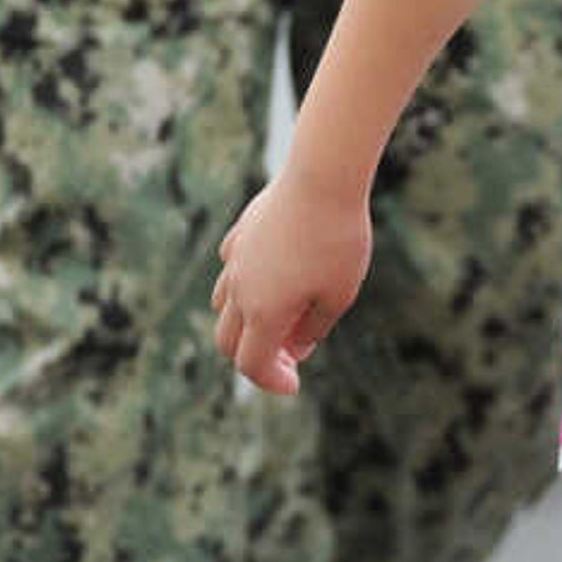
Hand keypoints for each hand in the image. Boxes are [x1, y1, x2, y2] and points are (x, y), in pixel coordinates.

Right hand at [209, 172, 372, 395]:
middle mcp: (240, 290)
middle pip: (227, 341)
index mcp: (263, 313)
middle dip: (253, 357)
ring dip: (245, 322)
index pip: (252, 365)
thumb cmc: (338, 240)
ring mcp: (236, 259)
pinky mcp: (241, 233)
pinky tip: (275, 275)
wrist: (323, 177)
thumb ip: (314, 329)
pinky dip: (245, 285)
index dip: (272, 382)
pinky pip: (231, 269)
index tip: (296, 384)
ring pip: (222, 304)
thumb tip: (297, 348)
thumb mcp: (339, 294)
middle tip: (289, 357)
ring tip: (283, 316)